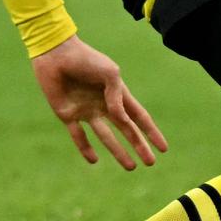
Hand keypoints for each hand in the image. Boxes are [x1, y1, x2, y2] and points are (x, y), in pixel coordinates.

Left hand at [30, 35, 167, 170]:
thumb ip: (117, 97)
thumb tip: (121, 119)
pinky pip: (78, 136)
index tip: (163, 148)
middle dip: (139, 146)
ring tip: (130, 167)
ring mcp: (86, 111)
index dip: (151, 132)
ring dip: (118, 151)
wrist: (56, 54)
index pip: (138, 116)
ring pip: (106, 137)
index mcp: (117, 93)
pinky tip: (94, 160)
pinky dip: (85, 148)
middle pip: (126, 130)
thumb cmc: (86, 59)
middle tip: (150, 163)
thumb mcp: (109, 73)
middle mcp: (103, 104)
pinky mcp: (68, 115)